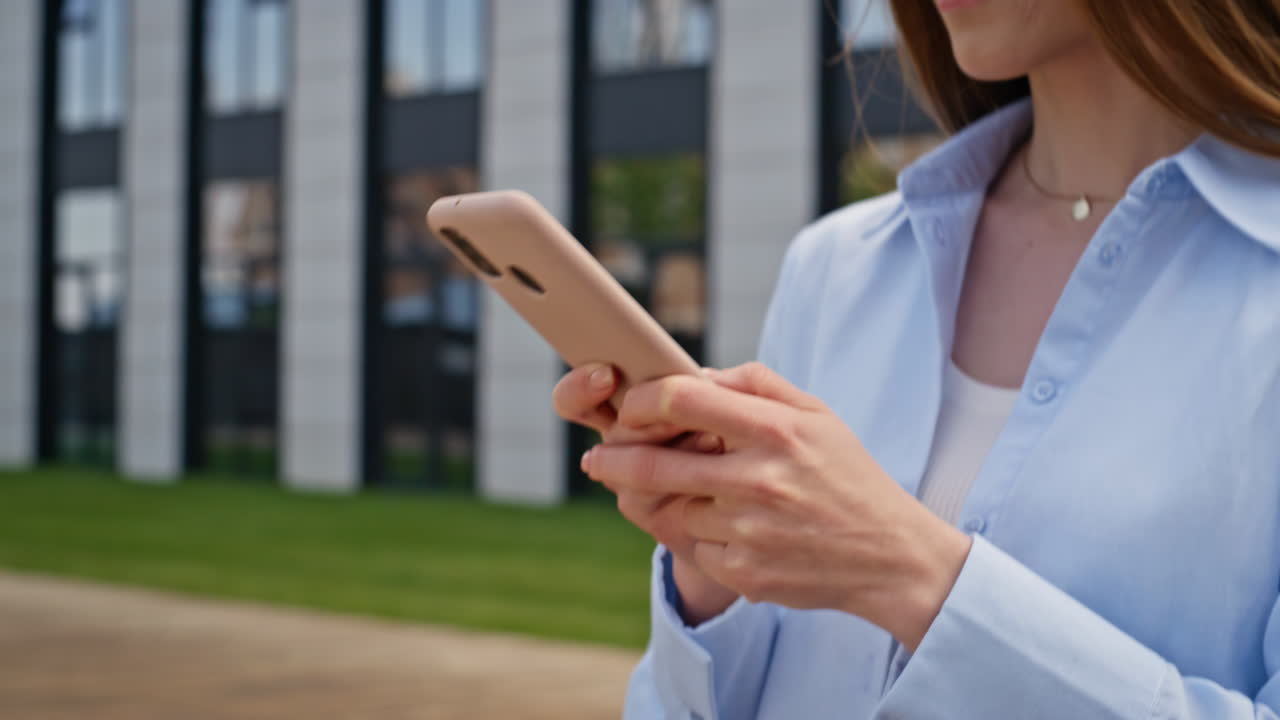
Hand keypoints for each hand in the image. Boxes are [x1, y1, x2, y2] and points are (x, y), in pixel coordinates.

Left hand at [579, 362, 972, 650]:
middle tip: (597, 459)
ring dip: (671, 504)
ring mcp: (749, 532)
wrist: (891, 557)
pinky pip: (694, 549)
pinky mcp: (745, 573)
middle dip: (613, 460)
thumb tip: (695, 374)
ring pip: (672, 511)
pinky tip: (734, 534)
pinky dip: (702, 539)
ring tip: (704, 499)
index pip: (683, 398)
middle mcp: (759, 480)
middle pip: (653, 465)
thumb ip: (755, 383)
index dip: (642, 401)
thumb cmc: (846, 476)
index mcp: (775, 431)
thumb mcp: (816, 413)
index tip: (631, 408)